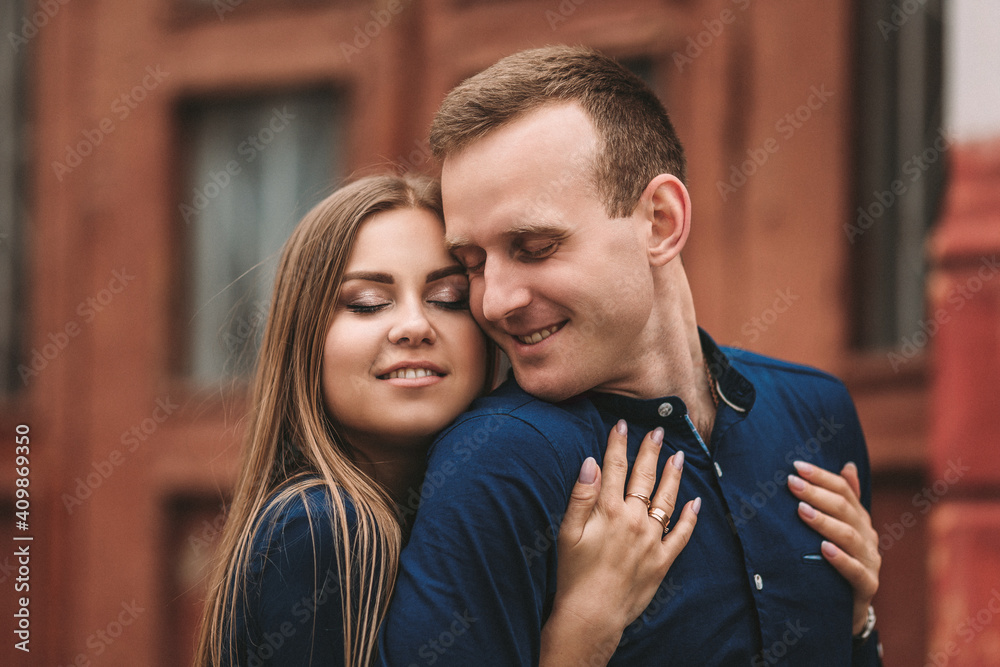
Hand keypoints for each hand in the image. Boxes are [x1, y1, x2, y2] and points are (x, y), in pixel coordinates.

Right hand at [540, 420, 699, 665]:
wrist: (592, 614)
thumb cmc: (574, 573)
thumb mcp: (568, 531)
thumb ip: (581, 495)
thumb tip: (590, 462)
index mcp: (609, 510)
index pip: (614, 467)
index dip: (617, 444)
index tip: (621, 424)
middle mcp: (634, 520)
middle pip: (644, 478)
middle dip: (649, 452)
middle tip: (657, 432)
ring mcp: (652, 540)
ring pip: (666, 499)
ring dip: (672, 475)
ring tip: (678, 456)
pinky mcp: (663, 559)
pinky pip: (681, 534)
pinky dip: (690, 517)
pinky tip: (695, 502)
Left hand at [787, 460, 879, 633]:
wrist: (848, 607)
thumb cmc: (838, 561)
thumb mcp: (840, 528)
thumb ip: (845, 499)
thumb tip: (848, 465)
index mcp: (860, 519)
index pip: (844, 491)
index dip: (822, 477)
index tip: (796, 466)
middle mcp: (868, 536)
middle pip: (844, 509)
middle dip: (816, 494)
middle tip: (792, 483)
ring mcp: (870, 561)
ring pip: (849, 537)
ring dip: (824, 522)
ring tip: (801, 511)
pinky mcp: (867, 585)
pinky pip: (855, 571)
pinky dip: (840, 559)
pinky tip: (823, 549)